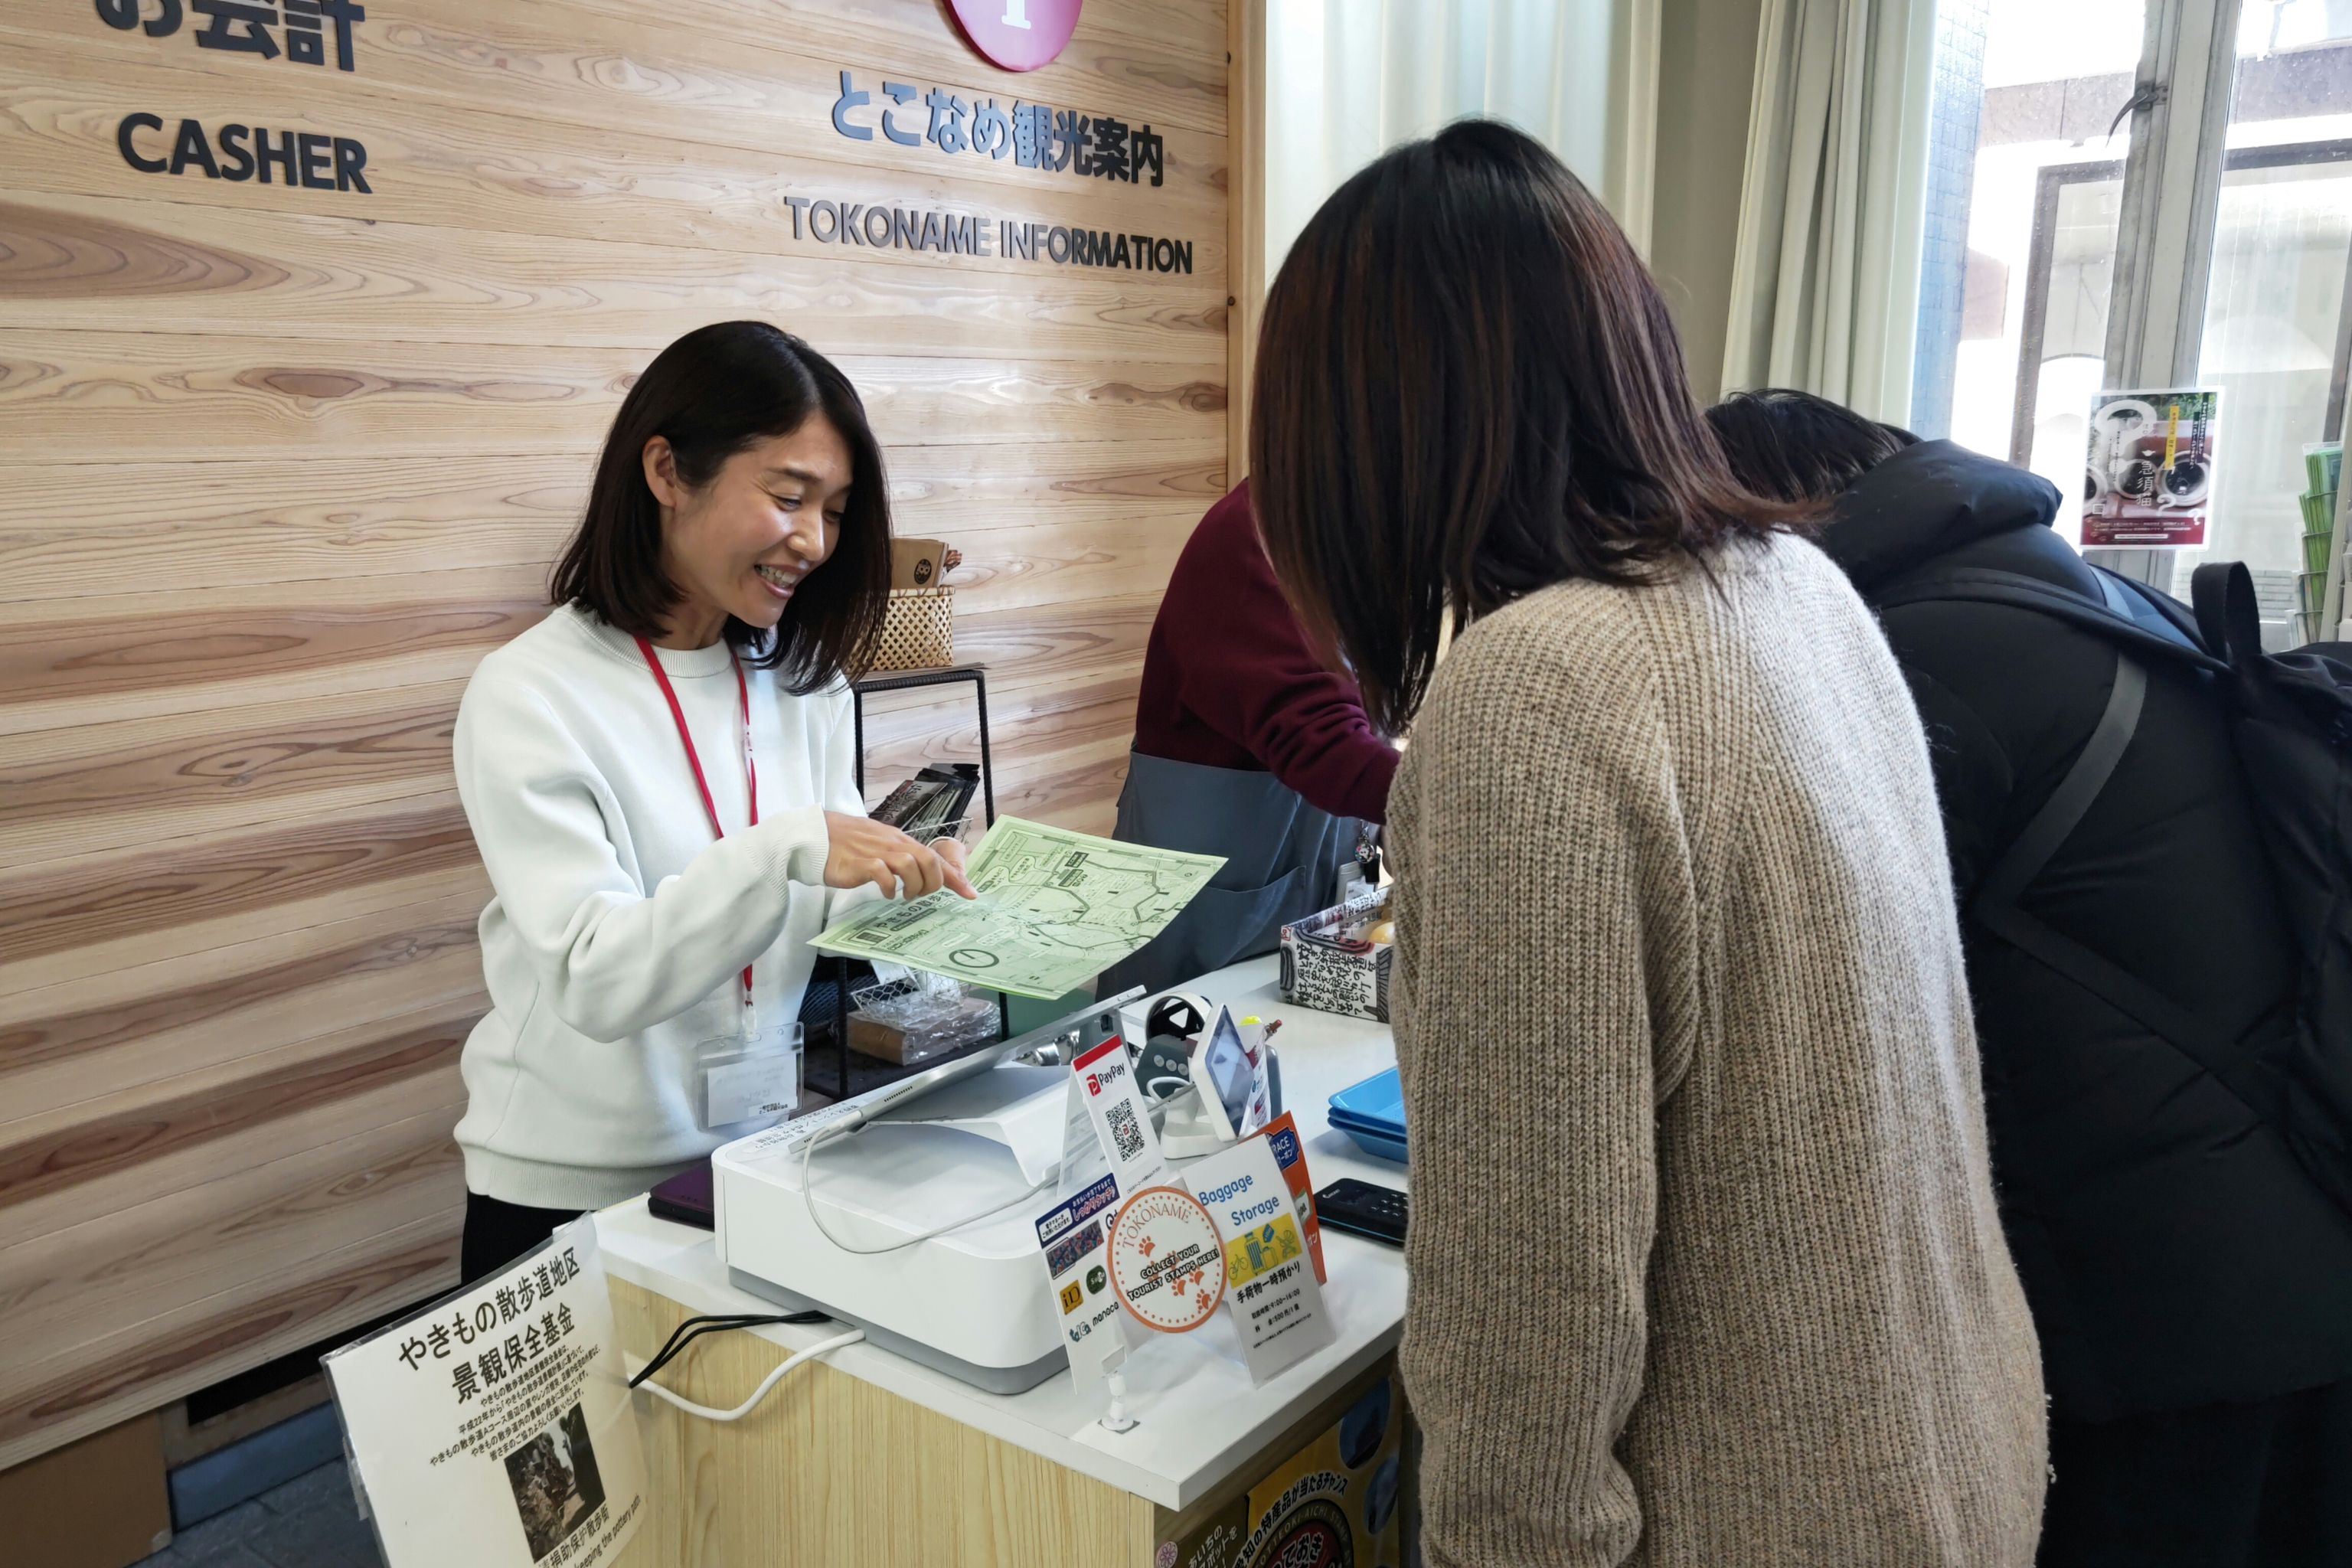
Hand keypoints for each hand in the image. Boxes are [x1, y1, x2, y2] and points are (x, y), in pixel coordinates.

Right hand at [822, 812, 978, 899]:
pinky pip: (883, 873)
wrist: (816, 836)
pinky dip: (889, 887)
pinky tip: (886, 893)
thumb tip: (923, 871)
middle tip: (923, 895)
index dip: (955, 876)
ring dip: (914, 885)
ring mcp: (877, 851)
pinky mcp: (860, 862)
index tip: (970, 893)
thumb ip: (901, 856)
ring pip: (910, 864)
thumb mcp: (880, 846)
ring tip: (904, 895)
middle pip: (929, 859)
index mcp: (900, 839)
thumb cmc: (847, 843)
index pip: (935, 855)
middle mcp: (892, 843)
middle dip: (934, 882)